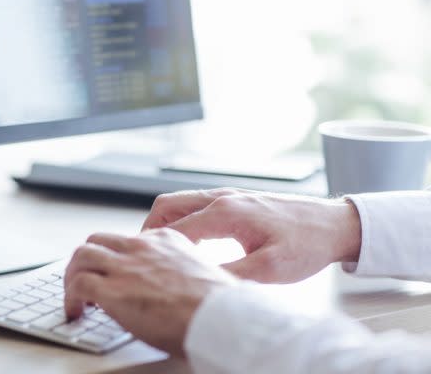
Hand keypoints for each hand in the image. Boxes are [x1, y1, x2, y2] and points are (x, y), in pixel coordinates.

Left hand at [63, 229, 235, 356]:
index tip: (112, 272)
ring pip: (81, 256)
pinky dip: (70, 298)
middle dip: (87, 259)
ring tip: (75, 296)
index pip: (127, 238)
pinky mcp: (113, 289)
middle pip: (98, 240)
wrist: (220, 317)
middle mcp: (142, 247)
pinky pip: (78, 284)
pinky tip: (76, 312)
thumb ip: (178, 270)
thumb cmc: (217, 305)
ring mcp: (126, 266)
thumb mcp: (200, 272)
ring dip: (72, 276)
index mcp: (165, 240)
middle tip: (84, 279)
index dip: (114, 257)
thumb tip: (170, 288)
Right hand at [143, 188, 361, 283]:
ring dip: (164, 222)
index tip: (144, 265)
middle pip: (167, 205)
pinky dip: (181, 220)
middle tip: (144, 254)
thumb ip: (231, 275)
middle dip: (150, 229)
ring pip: (179, 202)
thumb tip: (199, 283)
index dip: (156, 247)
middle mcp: (222, 198)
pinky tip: (189, 242)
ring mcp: (228, 196)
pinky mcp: (235, 200)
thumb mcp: (271, 269)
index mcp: (227, 212)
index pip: (175, 228)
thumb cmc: (307, 243)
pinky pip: (195, 205)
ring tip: (161, 250)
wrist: (334, 224)